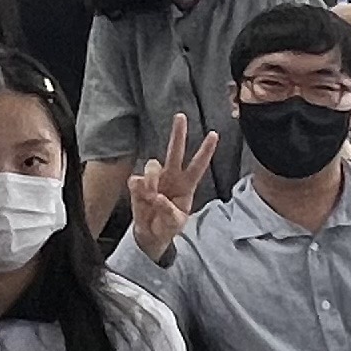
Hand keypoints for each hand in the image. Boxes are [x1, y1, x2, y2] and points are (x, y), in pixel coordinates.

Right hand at [126, 113, 215, 250]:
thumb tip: (158, 197)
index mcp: (186, 185)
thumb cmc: (168, 225)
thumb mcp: (175, 223)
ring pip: (152, 164)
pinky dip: (139, 190)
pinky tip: (142, 199)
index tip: (214, 134)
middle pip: (175, 151)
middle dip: (178, 133)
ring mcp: (154, 179)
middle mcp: (171, 177)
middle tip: (180, 116)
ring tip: (151, 196)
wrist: (150, 234)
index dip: (205, 151)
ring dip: (152, 179)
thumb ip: (169, 211)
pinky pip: (137, 180)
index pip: (198, 165)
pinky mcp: (139, 185)